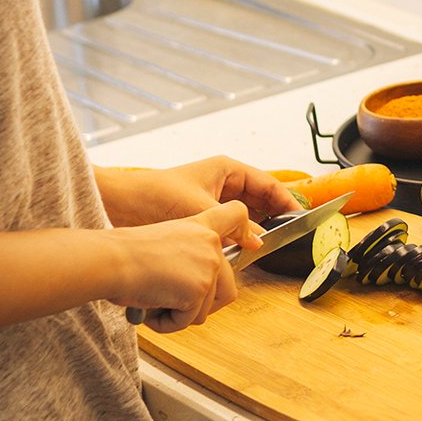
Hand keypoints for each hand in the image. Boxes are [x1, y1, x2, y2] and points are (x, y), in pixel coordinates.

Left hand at [96, 156, 301, 227]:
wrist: (120, 205)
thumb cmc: (156, 195)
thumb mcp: (201, 209)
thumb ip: (234, 227)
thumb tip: (259, 243)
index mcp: (226, 169)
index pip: (267, 183)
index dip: (286, 200)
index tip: (301, 217)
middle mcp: (223, 182)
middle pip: (260, 198)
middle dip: (275, 216)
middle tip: (291, 236)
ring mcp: (213, 199)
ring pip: (246, 214)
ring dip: (258, 228)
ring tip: (272, 245)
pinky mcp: (202, 216)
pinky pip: (230, 226)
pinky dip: (240, 237)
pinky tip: (246, 251)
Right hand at [114, 200, 261, 332]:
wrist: (111, 260)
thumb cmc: (123, 254)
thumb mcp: (162, 241)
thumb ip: (188, 254)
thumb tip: (194, 286)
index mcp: (200, 226)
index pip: (236, 215)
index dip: (245, 231)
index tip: (251, 243)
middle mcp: (210, 244)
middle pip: (227, 287)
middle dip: (199, 304)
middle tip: (170, 302)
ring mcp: (209, 266)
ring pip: (206, 309)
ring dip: (180, 314)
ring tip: (154, 302)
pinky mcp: (200, 289)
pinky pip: (190, 320)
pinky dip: (169, 324)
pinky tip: (152, 311)